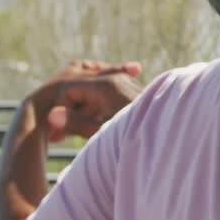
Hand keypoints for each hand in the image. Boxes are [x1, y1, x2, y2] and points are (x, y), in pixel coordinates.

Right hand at [29, 60, 144, 141]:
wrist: (169, 139)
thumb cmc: (134, 139)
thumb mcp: (102, 134)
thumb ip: (76, 123)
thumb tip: (50, 115)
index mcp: (107, 85)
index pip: (69, 89)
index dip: (59, 110)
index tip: (57, 135)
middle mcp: (118, 79)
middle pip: (80, 89)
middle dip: (68, 111)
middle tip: (57, 139)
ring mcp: (127, 84)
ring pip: (93, 93)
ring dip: (81, 112)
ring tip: (71, 138)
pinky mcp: (133, 93)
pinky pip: (106, 97)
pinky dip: (95, 110)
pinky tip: (91, 129)